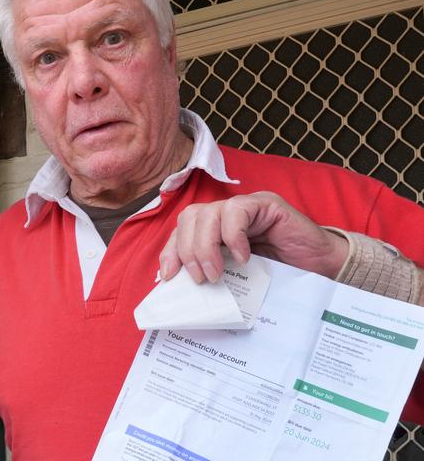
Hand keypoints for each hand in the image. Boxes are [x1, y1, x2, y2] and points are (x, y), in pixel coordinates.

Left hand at [159, 191, 348, 282]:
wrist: (323, 268)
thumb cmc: (281, 276)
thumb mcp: (236, 277)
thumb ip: (212, 273)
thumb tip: (180, 287)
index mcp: (216, 229)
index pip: (182, 230)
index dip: (170, 250)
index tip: (168, 276)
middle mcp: (227, 214)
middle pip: (190, 217)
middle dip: (187, 249)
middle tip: (199, 278)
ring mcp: (245, 206)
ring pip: (208, 212)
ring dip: (205, 245)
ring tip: (216, 273)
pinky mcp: (265, 204)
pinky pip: (237, 211)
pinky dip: (234, 236)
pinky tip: (243, 258)